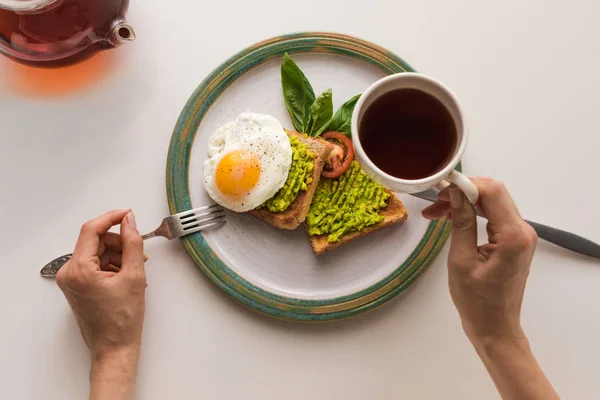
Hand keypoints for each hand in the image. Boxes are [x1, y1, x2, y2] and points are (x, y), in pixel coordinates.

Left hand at [56, 209, 145, 399]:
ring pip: (96, 252)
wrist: (114, 348)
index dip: (112, 218)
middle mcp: (69, 273)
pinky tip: (127, 277)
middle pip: (95, 241)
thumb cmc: (123, 320)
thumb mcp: (134, 276)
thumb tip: (130, 222)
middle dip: (119, 243)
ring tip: (136, 270)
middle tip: (139, 252)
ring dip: (118, 255)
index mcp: (79, 270)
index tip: (128, 214)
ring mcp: (71, 280)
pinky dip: (112, 265)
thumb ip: (132, 244)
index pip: (91, 230)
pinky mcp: (76, 286)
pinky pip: (95, 264)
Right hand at [422, 178, 537, 345]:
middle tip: (434, 205)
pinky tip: (452, 219)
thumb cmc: (476, 302)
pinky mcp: (515, 241)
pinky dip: (473, 213)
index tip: (439, 190)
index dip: (465, 184)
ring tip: (436, 213)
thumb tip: (455, 194)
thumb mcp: (461, 260)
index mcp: (513, 236)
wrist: (495, 328)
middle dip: (462, 193)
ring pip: (492, 203)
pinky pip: (494, 217)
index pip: (492, 191)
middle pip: (493, 194)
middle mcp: (523, 231)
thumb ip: (461, 222)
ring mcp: (521, 236)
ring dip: (465, 203)